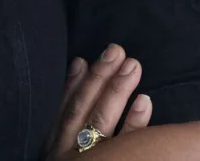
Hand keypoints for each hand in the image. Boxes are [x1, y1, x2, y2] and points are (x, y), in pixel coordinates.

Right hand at [45, 44, 150, 158]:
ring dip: (116, 90)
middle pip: (81, 110)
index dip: (71, 84)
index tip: (80, 60)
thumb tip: (77, 88)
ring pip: (100, 121)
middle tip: (115, 50)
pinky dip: (133, 123)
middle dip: (97, 77)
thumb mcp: (61, 152)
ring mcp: (88, 159)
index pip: (63, 112)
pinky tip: (143, 101)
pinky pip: (125, 144)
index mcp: (56, 148)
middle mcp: (67, 152)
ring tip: (132, 65)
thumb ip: (68, 130)